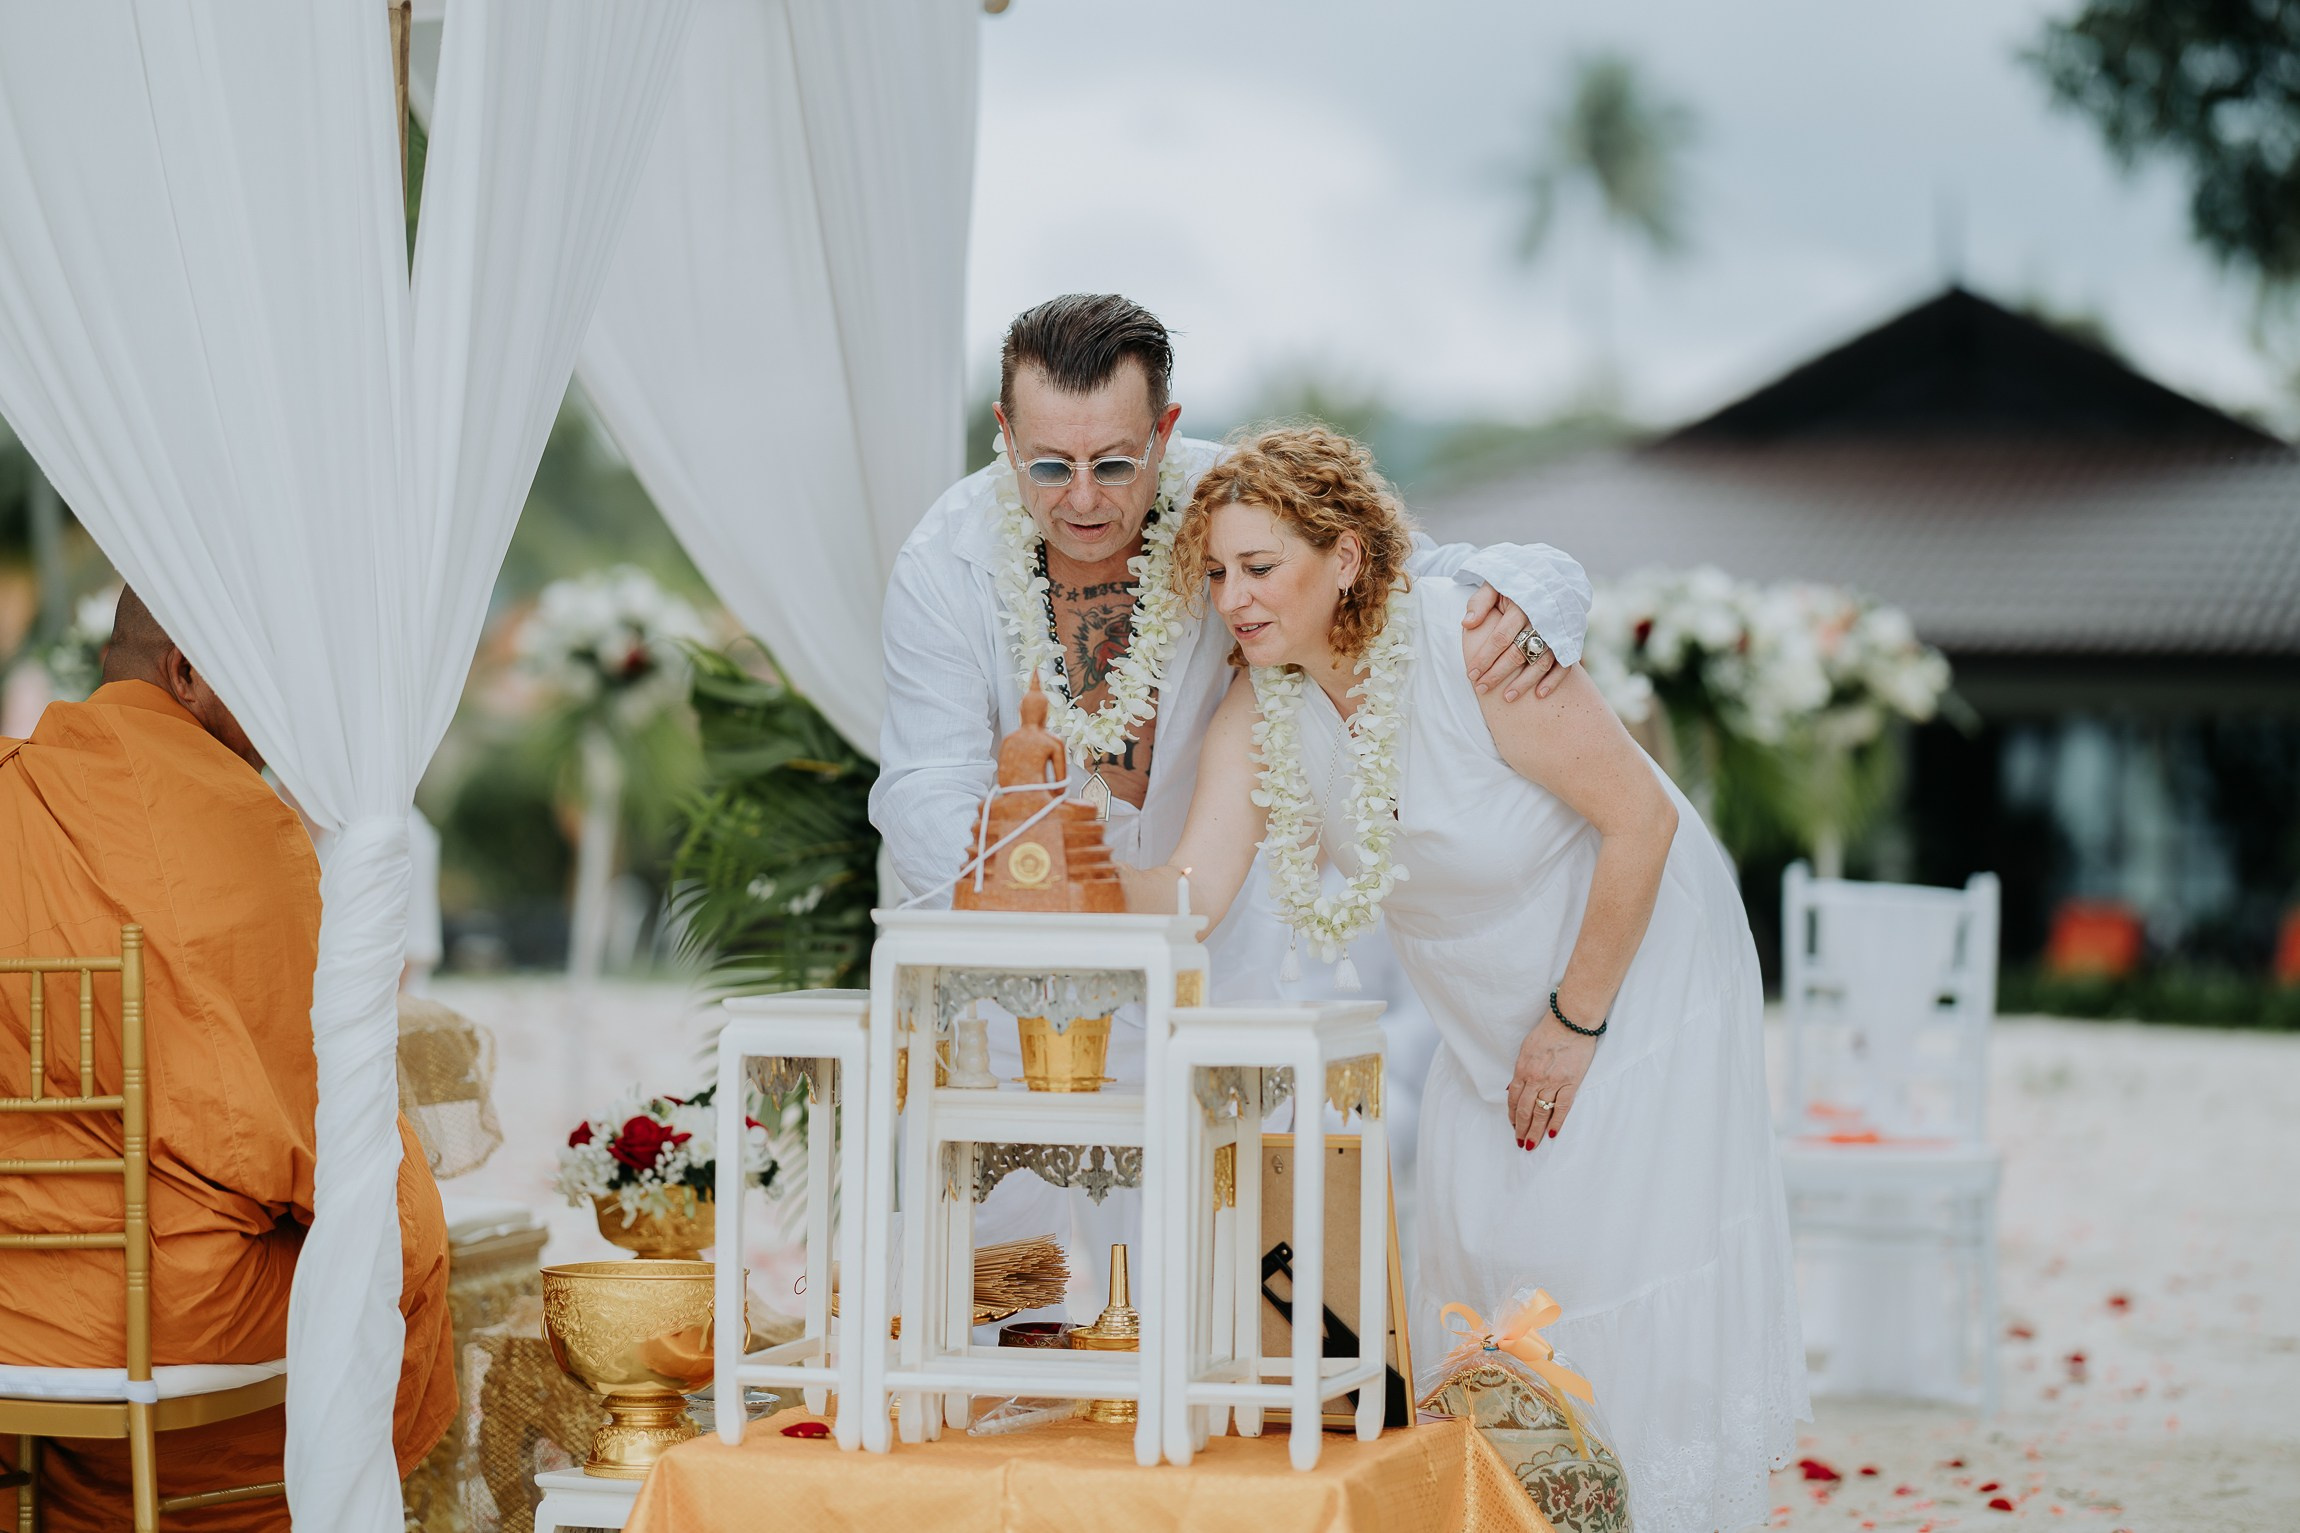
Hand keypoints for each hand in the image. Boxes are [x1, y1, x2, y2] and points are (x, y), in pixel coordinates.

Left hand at [1461, 587, 1567, 702]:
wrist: (1547, 575)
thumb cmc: (1514, 584)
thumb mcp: (1495, 584)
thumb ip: (1480, 602)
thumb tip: (1467, 624)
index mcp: (1523, 604)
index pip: (1500, 637)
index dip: (1484, 657)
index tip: (1471, 674)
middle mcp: (1542, 619)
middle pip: (1518, 653)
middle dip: (1498, 673)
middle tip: (1481, 688)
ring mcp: (1558, 631)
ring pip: (1541, 661)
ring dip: (1525, 682)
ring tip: (1507, 697)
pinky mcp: (1569, 639)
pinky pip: (1565, 663)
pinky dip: (1554, 680)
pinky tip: (1540, 694)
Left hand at [1505, 1015, 1597, 1148]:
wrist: (1571, 1021)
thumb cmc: (1548, 1031)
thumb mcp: (1526, 1048)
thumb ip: (1521, 1069)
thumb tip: (1512, 1089)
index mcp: (1523, 1069)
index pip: (1513, 1098)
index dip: (1512, 1115)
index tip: (1513, 1125)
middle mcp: (1535, 1078)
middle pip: (1525, 1109)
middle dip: (1521, 1129)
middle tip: (1520, 1143)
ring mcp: (1554, 1081)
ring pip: (1541, 1112)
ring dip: (1535, 1130)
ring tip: (1532, 1144)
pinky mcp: (1571, 1082)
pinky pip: (1562, 1107)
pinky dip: (1556, 1122)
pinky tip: (1552, 1134)